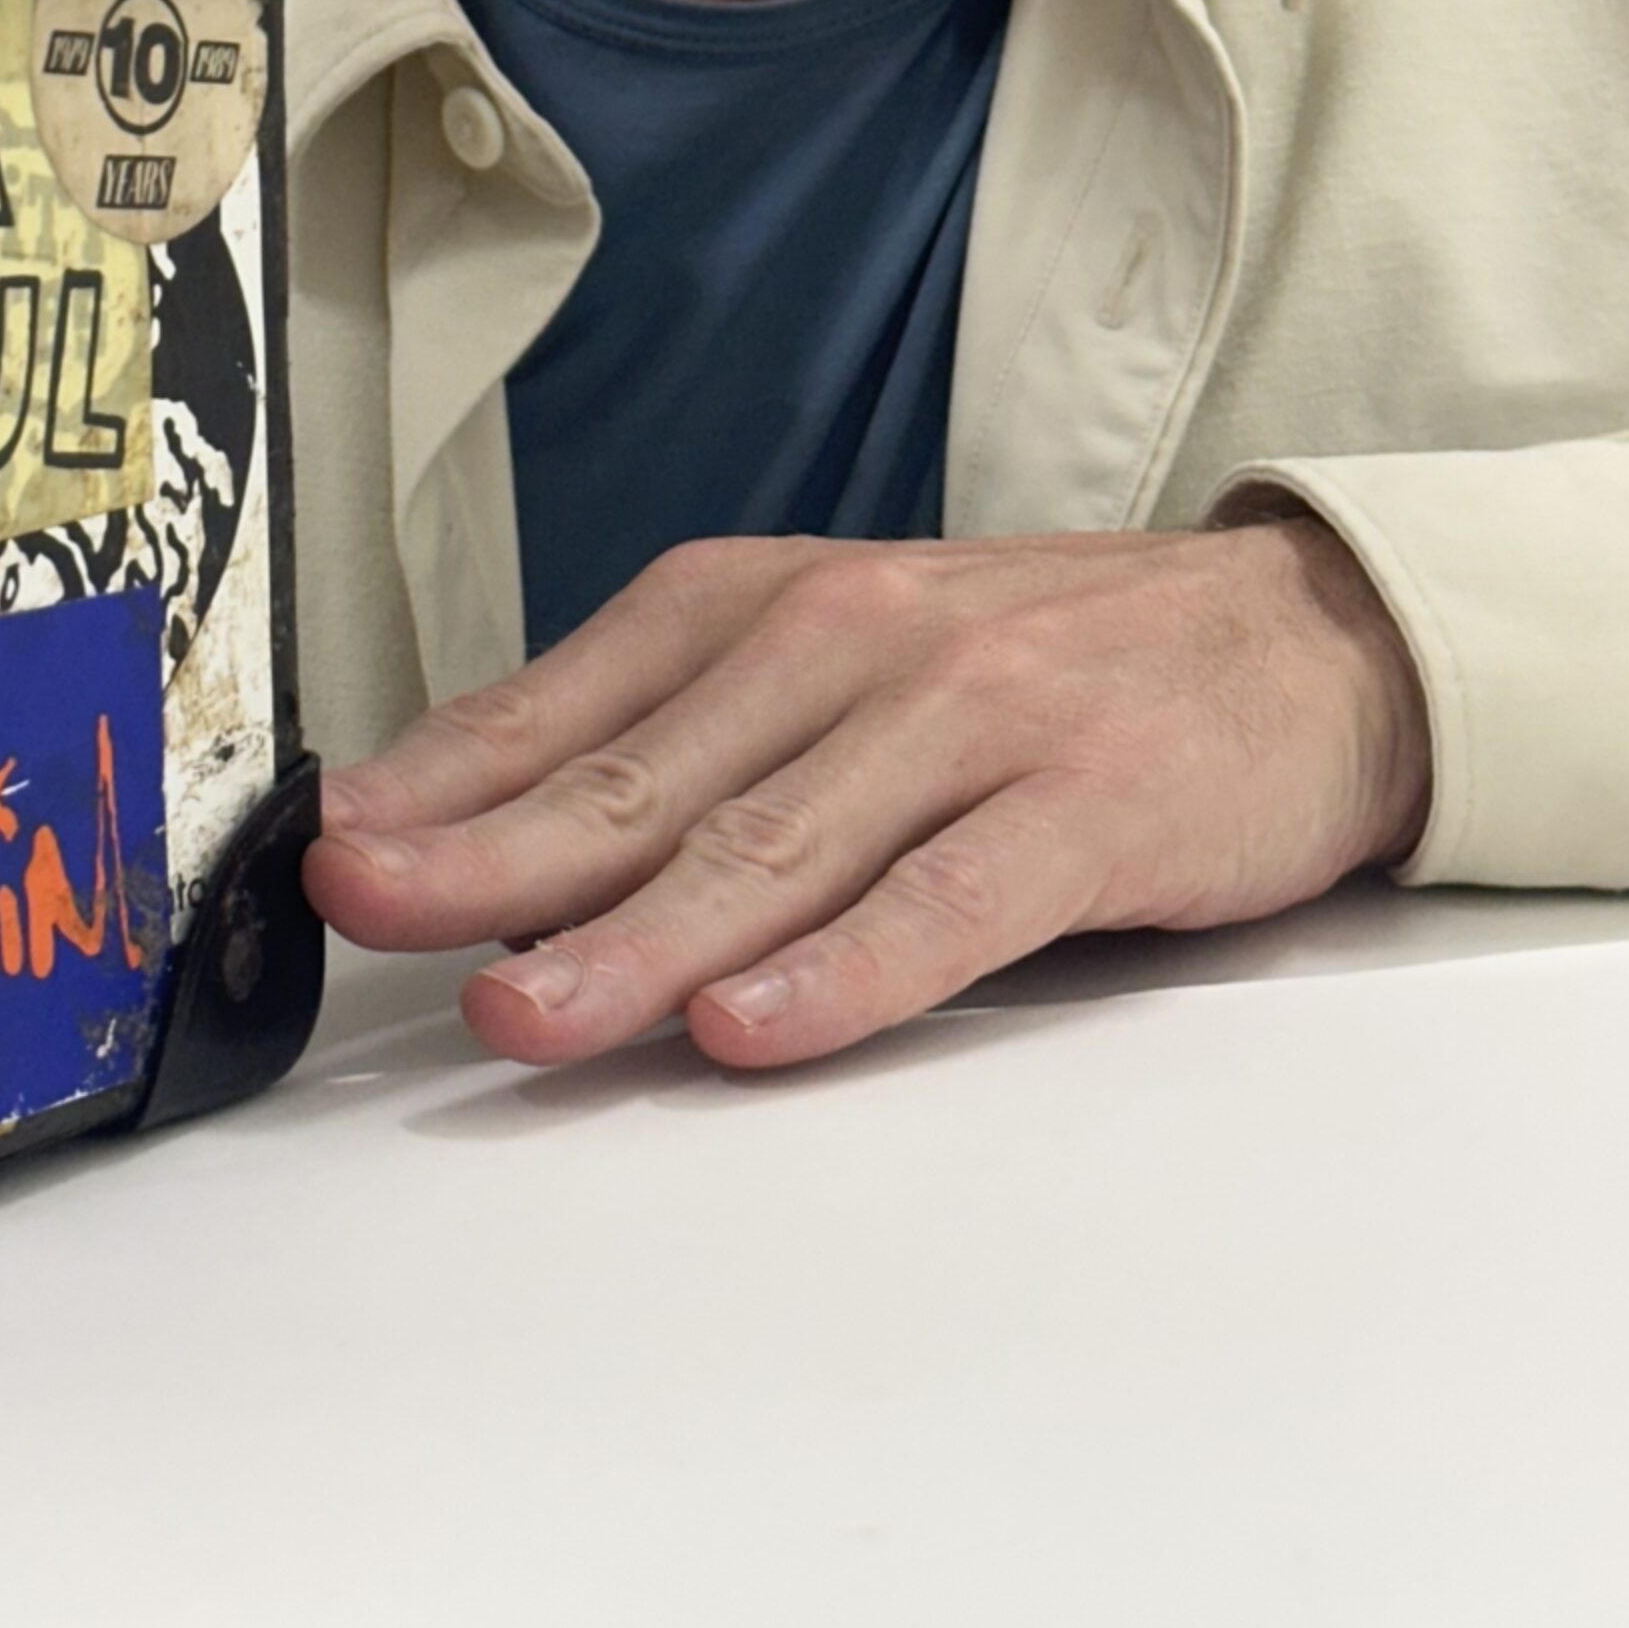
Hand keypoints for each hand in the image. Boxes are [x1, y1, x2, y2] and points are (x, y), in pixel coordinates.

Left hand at [304, 519, 1431, 1071]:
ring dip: (636, 939)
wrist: (1296, 637)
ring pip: (772, 846)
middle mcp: (848, 639)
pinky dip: (844, 968)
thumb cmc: (1034, 669)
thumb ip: (674, 743)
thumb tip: (475, 847)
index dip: (441, 783)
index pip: (568, 703)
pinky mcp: (1085, 805)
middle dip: (488, 858)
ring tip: (522, 1013)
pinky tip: (755, 1026)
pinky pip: (945, 900)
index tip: (332, 852)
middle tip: (366, 914)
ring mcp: (969, 718)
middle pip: (643, 778)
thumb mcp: (834, 660)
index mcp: (763, 601)